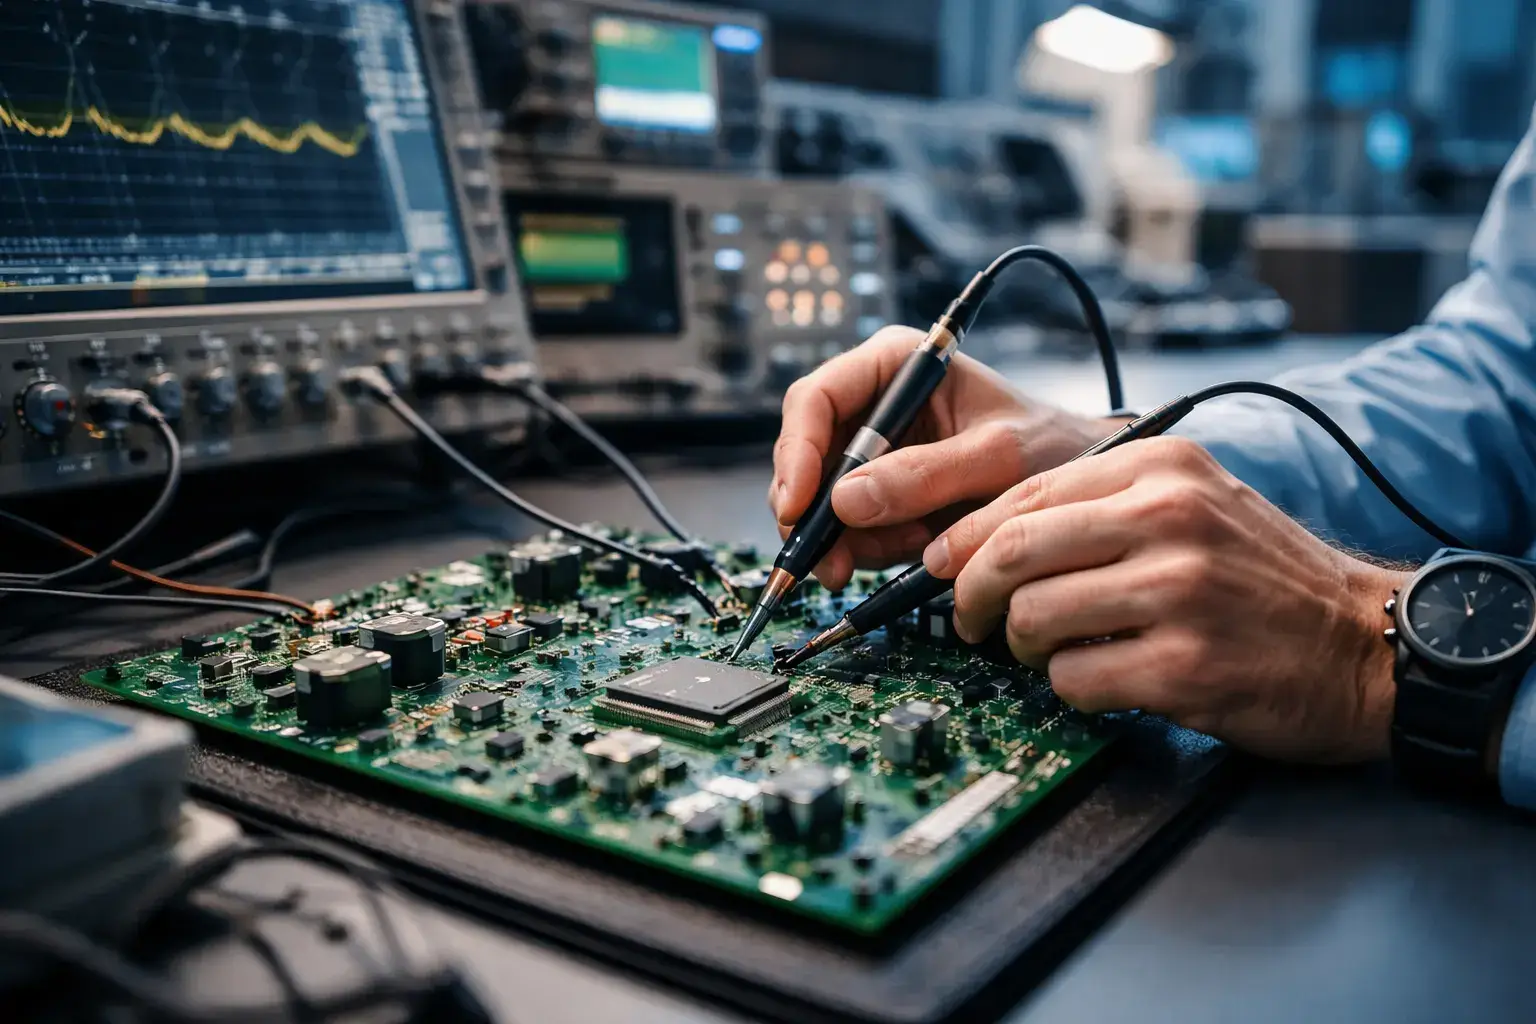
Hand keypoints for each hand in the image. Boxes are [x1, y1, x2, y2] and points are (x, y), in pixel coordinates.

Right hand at [768, 326, 1122, 590]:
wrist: (1079, 489)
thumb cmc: (1049, 447)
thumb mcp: (997, 457)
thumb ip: (926, 475)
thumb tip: (845, 501)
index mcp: (895, 365)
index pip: (816, 399)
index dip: (797, 452)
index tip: (798, 505)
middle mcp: (874, 404)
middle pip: (807, 454)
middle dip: (812, 513)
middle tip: (827, 562)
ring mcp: (873, 453)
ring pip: (821, 500)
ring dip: (847, 538)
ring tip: (906, 549)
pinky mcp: (880, 495)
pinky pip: (849, 528)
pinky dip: (870, 549)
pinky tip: (912, 549)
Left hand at [925, 435, 1404, 761]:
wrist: (1365, 644)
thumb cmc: (1263, 579)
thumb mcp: (1192, 505)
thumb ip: (1097, 507)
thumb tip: (978, 539)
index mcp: (1163, 467)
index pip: (1023, 493)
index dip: (965, 539)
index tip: (943, 567)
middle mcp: (1170, 518)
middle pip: (1012, 553)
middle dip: (968, 596)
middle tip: (969, 622)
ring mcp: (1179, 593)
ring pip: (1033, 619)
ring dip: (1023, 648)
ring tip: (1047, 653)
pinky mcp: (1185, 666)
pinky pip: (1074, 679)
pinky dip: (1070, 688)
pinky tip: (1102, 681)